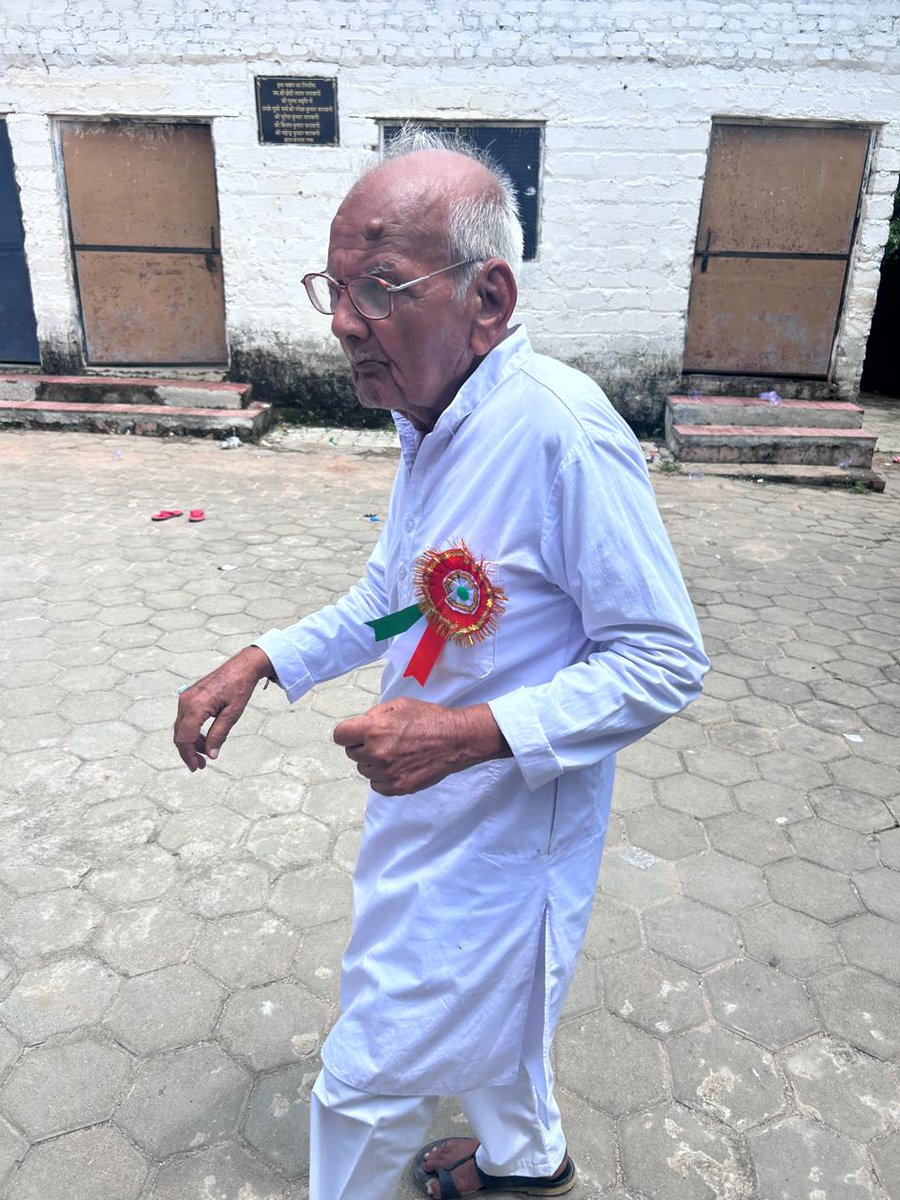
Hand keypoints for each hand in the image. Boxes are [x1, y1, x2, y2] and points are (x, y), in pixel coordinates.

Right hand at [174, 646, 273, 770]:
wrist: (241, 667)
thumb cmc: (239, 687)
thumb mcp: (232, 714)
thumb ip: (219, 734)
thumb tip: (211, 755)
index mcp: (195, 706)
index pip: (184, 738)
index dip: (189, 755)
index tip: (197, 767)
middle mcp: (186, 701)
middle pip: (180, 734)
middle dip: (189, 752)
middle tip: (202, 765)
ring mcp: (186, 698)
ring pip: (182, 728)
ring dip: (192, 742)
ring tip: (207, 752)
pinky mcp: (189, 697)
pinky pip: (186, 719)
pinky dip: (193, 731)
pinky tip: (205, 739)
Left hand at [333, 697, 509, 795]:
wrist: (454, 740)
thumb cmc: (428, 718)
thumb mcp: (399, 704)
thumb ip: (375, 714)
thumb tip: (361, 724)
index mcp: (373, 729)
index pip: (340, 736)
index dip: (348, 733)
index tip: (356, 734)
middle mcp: (376, 752)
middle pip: (352, 753)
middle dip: (363, 746)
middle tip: (384, 741)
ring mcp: (386, 772)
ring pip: (364, 769)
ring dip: (374, 762)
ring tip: (395, 753)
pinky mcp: (396, 787)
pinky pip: (376, 784)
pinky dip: (383, 777)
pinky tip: (398, 766)